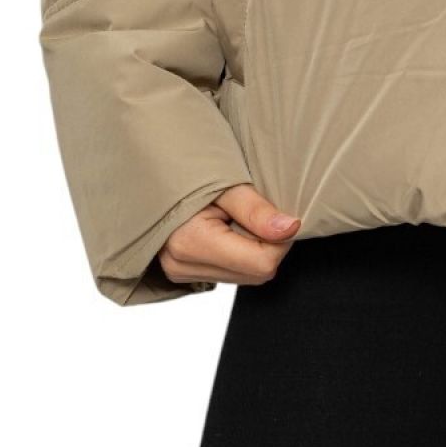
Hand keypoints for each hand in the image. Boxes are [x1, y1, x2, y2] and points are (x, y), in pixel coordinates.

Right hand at [159, 184, 300, 286]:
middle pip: (256, 273)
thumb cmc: (188, 170)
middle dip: (267, 244)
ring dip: (253, 249)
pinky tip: (227, 229)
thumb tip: (291, 229)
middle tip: (254, 213)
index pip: (262, 263)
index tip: (275, 215)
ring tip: (236, 218)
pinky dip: (239, 253)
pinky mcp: (183, 273)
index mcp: (191, 242)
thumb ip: (257, 210)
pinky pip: (231, 273)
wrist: (154, 170)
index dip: (279, 239)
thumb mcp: (227, 183)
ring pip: (246, 276)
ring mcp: (179, 272)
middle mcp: (182, 265)